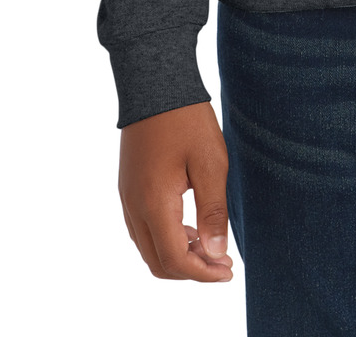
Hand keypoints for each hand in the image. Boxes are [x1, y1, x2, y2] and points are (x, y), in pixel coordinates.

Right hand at [118, 101, 233, 281]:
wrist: (154, 82)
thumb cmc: (186, 119)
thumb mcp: (210, 163)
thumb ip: (213, 211)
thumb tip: (214, 253)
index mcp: (154, 204)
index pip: (175, 260)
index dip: (203, 273)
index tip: (228, 270)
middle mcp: (134, 207)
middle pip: (157, 262)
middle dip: (190, 271)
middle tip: (221, 262)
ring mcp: (127, 197)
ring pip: (148, 248)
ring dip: (177, 255)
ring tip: (208, 244)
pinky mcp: (128, 186)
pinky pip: (142, 229)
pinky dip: (165, 238)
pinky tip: (188, 225)